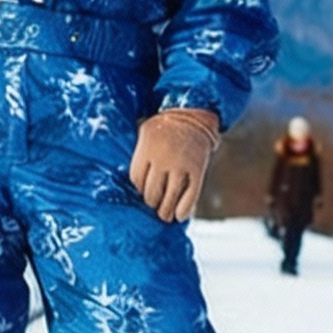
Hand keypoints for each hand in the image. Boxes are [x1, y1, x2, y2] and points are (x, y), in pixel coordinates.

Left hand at [129, 108, 219, 222]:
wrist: (192, 115)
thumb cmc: (164, 127)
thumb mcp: (144, 134)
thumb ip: (140, 156)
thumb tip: (134, 185)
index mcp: (146, 150)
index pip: (137, 180)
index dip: (139, 190)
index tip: (142, 193)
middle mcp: (162, 159)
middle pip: (152, 192)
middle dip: (151, 203)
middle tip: (153, 207)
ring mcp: (181, 165)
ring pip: (170, 197)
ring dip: (166, 210)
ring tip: (164, 216)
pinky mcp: (198, 169)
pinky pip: (191, 194)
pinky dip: (185, 208)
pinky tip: (179, 217)